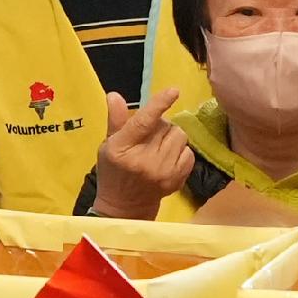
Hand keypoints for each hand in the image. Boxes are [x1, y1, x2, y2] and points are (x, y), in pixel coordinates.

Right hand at [93, 86, 193, 220]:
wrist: (124, 206)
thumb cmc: (115, 171)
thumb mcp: (108, 145)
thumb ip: (116, 120)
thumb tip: (115, 95)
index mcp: (122, 148)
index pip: (144, 122)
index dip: (159, 104)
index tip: (174, 91)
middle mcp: (143, 160)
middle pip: (165, 126)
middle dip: (159, 126)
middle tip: (148, 138)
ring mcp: (162, 172)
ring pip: (179, 136)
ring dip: (171, 137)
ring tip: (158, 147)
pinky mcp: (176, 180)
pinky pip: (188, 152)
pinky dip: (180, 151)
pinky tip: (167, 159)